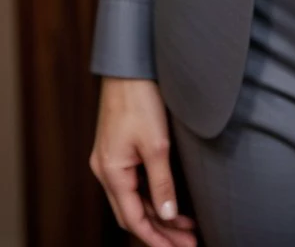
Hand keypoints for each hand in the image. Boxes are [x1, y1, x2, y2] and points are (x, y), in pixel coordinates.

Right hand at [90, 76, 197, 246]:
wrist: (129, 65)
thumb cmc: (140, 99)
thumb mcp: (156, 144)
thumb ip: (161, 182)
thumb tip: (168, 214)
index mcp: (110, 172)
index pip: (132, 219)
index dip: (156, 238)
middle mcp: (105, 170)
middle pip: (132, 213)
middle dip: (160, 231)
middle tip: (188, 243)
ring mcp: (110, 160)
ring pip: (134, 200)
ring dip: (158, 215)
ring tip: (187, 228)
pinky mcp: (118, 150)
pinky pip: (133, 184)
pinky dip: (152, 196)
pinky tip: (170, 202)